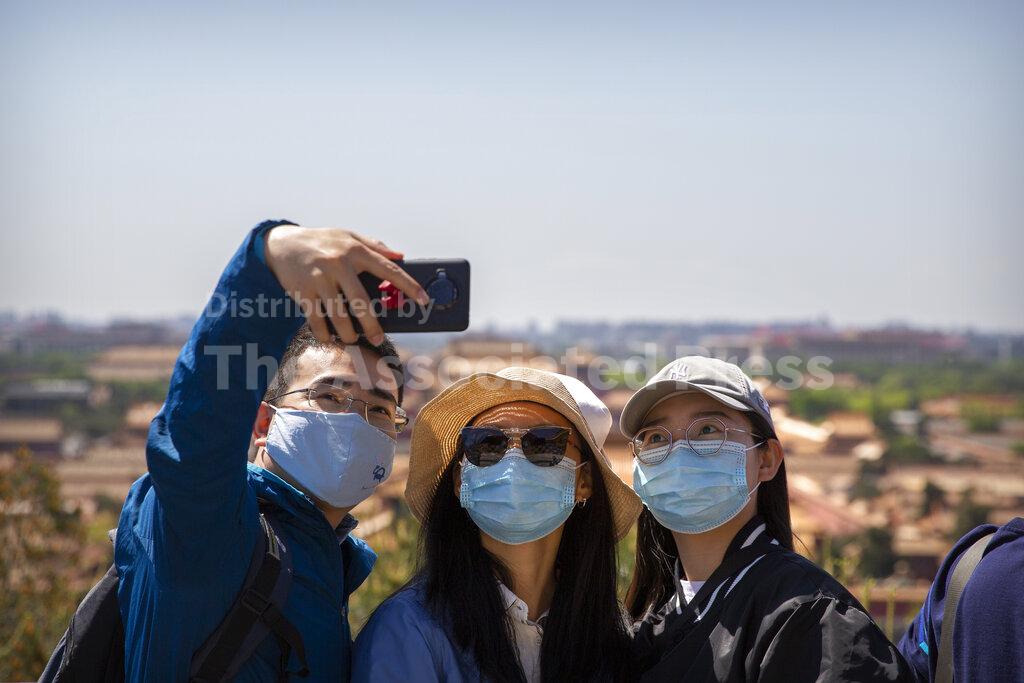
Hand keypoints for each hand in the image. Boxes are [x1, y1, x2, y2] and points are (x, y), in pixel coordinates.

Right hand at [263, 226, 428, 344]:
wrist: (281, 243)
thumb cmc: (322, 241)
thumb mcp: (348, 236)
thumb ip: (374, 246)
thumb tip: (401, 256)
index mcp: (355, 250)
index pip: (389, 269)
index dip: (408, 285)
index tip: (423, 300)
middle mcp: (339, 264)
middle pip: (361, 302)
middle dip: (372, 325)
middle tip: (379, 338)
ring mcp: (319, 278)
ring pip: (338, 315)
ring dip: (348, 334)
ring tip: (353, 340)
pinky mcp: (302, 291)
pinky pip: (315, 319)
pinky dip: (323, 333)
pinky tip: (329, 338)